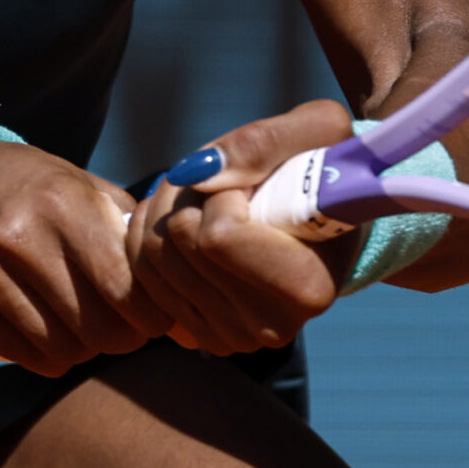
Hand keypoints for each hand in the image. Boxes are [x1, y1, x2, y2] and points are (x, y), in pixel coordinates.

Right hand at [0, 142, 178, 376]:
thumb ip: (126, 227)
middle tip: (119, 329)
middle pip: (96, 329)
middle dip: (119, 337)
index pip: (125, 288)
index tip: (151, 317)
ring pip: (59, 350)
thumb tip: (177, 282)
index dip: (148, 315)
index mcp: (60, 203)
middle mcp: (16, 237)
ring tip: (77, 324)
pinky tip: (38, 326)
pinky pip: (19, 355)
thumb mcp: (76, 184)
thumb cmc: (21, 188)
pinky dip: (39, 351)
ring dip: (78, 346)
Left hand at [126, 99, 359, 355]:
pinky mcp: (199, 333)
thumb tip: (195, 174)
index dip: (223, 193)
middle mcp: (269, 327)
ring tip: (209, 198)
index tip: (252, 183)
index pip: (218, 236)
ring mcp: (231, 336)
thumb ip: (262, 143)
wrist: (325, 216)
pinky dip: (151, 234)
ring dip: (168, 207)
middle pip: (178, 241)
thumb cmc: (325, 168)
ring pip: (153, 255)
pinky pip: (142, 274)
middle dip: (189, 193)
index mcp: (306, 288)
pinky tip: (185, 219)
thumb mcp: (318, 131)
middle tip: (224, 183)